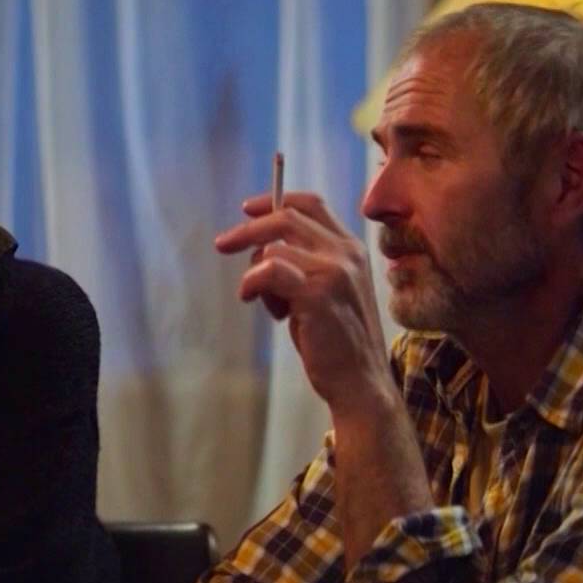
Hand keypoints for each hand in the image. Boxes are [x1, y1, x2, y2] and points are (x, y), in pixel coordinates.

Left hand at [215, 191, 393, 415]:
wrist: (360, 381)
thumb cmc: (337, 341)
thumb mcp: (327, 291)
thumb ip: (306, 264)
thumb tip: (260, 248)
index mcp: (351, 248)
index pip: (311, 204)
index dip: (275, 201)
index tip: (248, 209)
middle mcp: (347, 253)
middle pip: (286, 217)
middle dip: (248, 229)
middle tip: (223, 244)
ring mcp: (335, 270)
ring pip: (273, 247)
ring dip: (256, 273)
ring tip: (268, 305)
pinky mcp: (318, 292)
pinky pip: (270, 269)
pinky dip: (252, 282)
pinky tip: (252, 299)